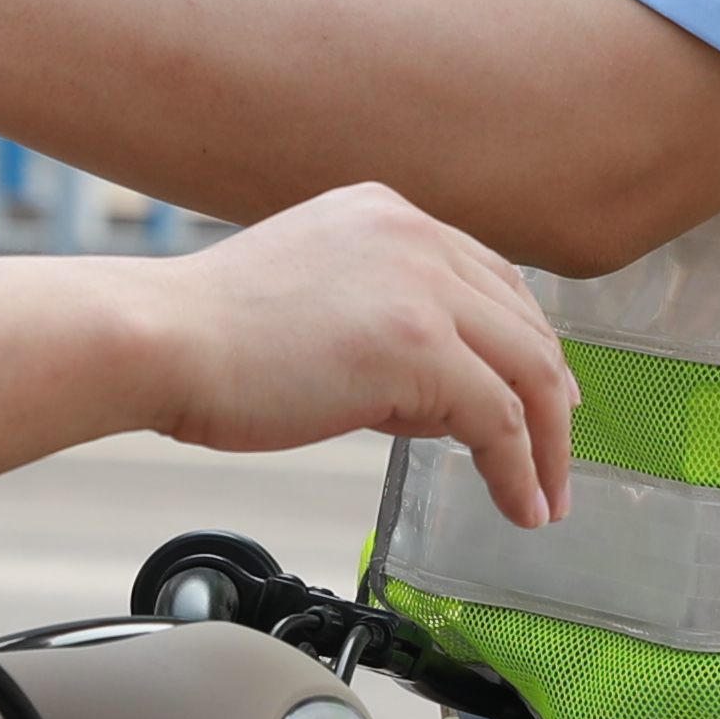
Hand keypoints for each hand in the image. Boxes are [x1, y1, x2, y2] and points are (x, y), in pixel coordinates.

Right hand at [128, 182, 574, 528]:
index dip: (522, 341)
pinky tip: (519, 503)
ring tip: (546, 495)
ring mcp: (422, 286)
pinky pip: (499, 418)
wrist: (160, 339)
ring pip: (527, 369)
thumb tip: (434, 397)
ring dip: (547, 443)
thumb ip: (379, 324)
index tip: (540, 392)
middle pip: (522, 320)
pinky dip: (520, 469)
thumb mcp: (313, 299)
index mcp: (386, 214)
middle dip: (550, 397)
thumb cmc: (208, 334)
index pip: (487, 277)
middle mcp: (415, 235)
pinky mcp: (419, 347)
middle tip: (559, 452)